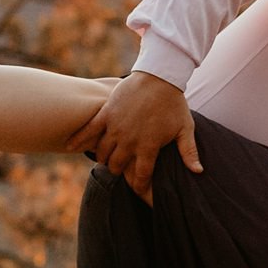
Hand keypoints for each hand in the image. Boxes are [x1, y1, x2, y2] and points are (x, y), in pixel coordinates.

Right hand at [68, 70, 200, 201]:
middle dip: (119, 173)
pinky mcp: (106, 114)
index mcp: (148, 146)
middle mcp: (129, 141)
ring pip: (103, 153)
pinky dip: (78, 139)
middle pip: (118, 167)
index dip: (140, 188)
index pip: (141, 176)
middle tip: (121, 172)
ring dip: (104, 159)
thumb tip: (198, 172)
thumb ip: (189, 152)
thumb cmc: (174, 103)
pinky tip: (69, 146)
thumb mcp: (185, 128)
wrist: (159, 75)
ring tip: (107, 160)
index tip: (140, 192)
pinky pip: (89, 130)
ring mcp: (116, 128)